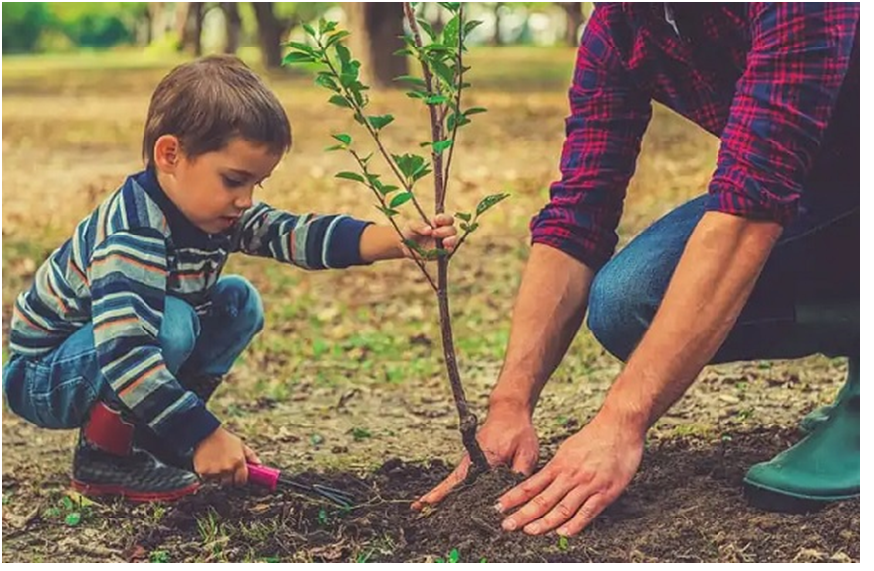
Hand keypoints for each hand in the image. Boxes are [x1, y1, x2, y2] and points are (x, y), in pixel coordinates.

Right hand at [193, 427, 260, 486]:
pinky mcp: (203, 471)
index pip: (242, 480)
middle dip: (227, 478)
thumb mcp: (241, 444)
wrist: (205, 433)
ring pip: (217, 480)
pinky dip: (206, 473)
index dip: (239, 479)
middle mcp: (227, 468)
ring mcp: (215, 471)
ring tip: (215, 462)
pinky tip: (207, 462)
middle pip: (229, 482)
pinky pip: (206, 477)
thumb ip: (251, 456)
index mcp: (238, 462)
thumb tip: (258, 464)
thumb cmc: (224, 438)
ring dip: (216, 475)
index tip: (237, 477)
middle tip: (224, 469)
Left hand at [401, 214, 457, 259]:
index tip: (437, 220)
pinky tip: (446, 249)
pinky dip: (449, 249)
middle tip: (434, 233)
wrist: (405, 246)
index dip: (444, 219)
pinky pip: (448, 251)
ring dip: (451, 240)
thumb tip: (429, 229)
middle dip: (446, 230)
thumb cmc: (409, 231)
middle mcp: (443, 231)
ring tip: (444, 242)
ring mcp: (443, 242)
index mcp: (437, 222)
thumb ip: (419, 225)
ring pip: (453, 240)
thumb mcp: (411, 226)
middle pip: (452, 229)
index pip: (447, 219)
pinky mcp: (441, 253)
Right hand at [412, 401, 538, 509]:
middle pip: (453, 481)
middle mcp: (472, 459)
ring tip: (421, 506)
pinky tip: (439, 498)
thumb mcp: (527, 453)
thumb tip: (513, 496)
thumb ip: (519, 474)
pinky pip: (458, 477)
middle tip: (418, 507)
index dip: (453, 494)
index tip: (434, 501)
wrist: (509, 411)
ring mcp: (469, 460)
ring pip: (453, 480)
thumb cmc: (518, 431)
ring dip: (439, 492)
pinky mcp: (471, 460)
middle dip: (436, 495)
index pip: (467, 480)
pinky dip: (448, 487)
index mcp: (485, 458)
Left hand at [495, 412, 644, 536]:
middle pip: (542, 499)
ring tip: (530, 531)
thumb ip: (557, 466)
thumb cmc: (595, 436)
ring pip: (562, 508)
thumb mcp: (568, 448)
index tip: (499, 507)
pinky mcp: (605, 492)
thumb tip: (542, 478)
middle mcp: (570, 476)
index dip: (514, 497)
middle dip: (523, 514)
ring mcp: (587, 484)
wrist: (619, 426)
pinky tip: (563, 533)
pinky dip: (575, 524)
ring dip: (545, 522)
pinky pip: (587, 511)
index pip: (531, 485)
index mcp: (559, 464)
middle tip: (507, 525)